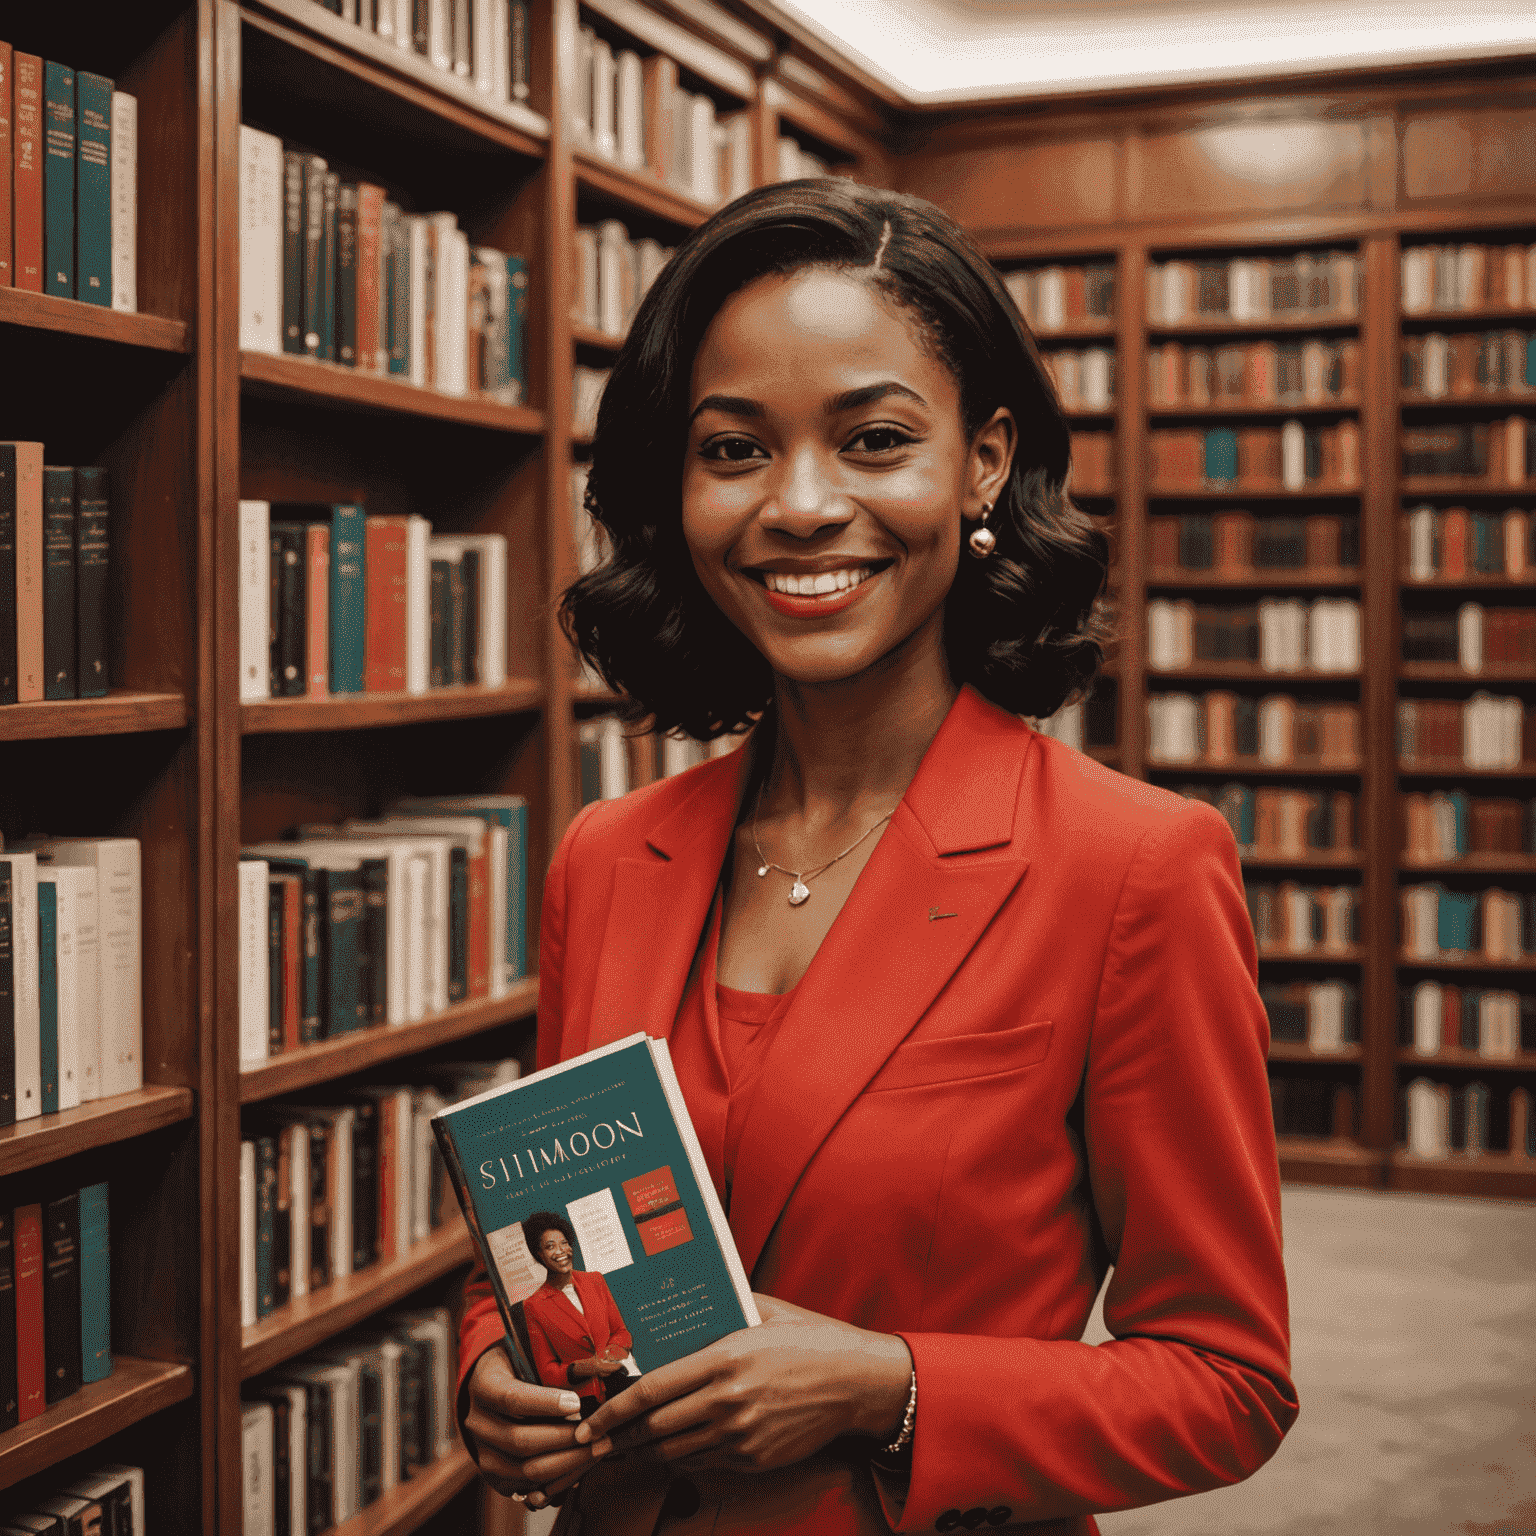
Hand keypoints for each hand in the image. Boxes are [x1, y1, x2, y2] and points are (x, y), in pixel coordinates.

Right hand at [464, 1345, 609, 1507]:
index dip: (546, 1403)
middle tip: (597, 1432)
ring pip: (525, 1470)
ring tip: (596, 1450)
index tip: (577, 1403)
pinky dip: (556, 1481)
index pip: (513, 1399)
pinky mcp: (494, 1476)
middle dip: (564, 1439)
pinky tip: (580, 1467)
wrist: (489, 1388)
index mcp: (483, 1387)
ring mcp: (483, 1454)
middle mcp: (478, 1424)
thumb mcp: (524, 1350)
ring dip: (566, 1463)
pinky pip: (527, 1488)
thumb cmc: (516, 1363)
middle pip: (521, 1440)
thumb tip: (591, 1374)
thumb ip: (548, 1363)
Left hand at [572, 1294, 911, 1473]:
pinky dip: (678, 1458)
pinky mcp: (755, 1458)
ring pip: (674, 1452)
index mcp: (725, 1359)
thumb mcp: (763, 1311)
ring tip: (619, 1448)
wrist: (857, 1381)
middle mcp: (729, 1401)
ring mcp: (742, 1435)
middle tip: (589, 1442)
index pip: (651, 1391)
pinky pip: (703, 1462)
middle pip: (654, 1429)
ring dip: (641, 1452)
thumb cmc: (810, 1339)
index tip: (589, 1420)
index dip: (612, 1410)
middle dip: (615, 1438)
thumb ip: (720, 1312)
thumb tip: (681, 1309)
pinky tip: (665, 1450)